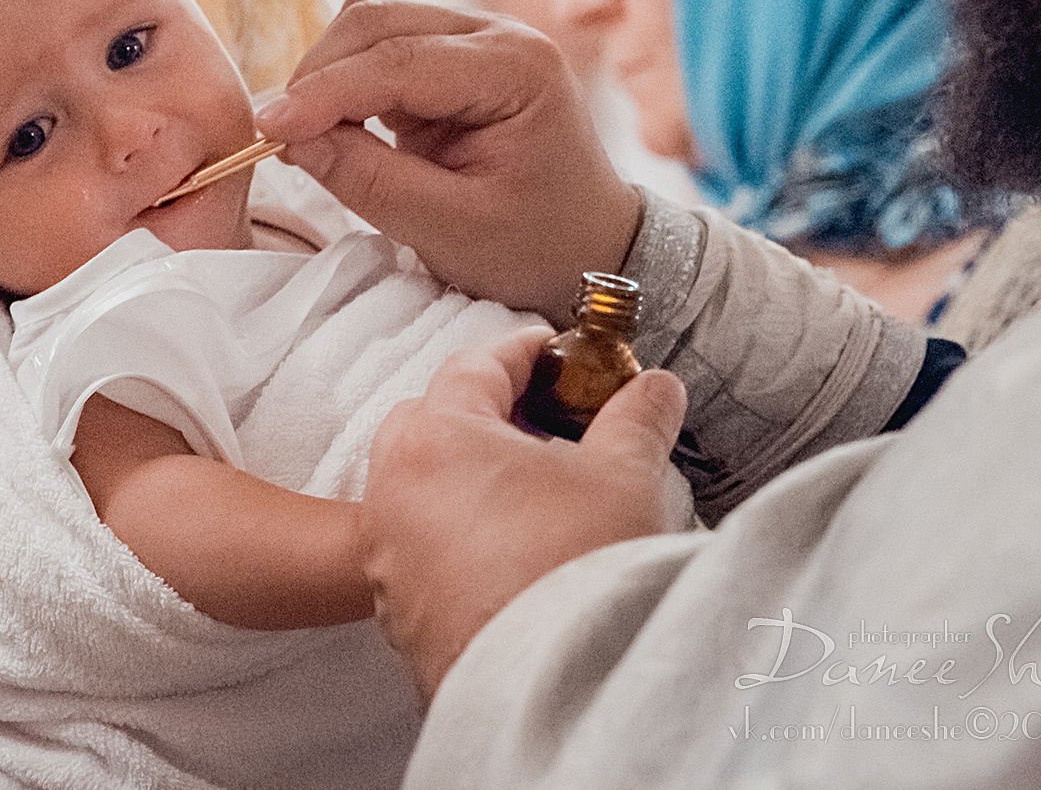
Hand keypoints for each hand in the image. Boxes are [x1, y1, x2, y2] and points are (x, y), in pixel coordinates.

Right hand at [257, 0, 641, 324]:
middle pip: (376, 19)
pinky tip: (333, 125)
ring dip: (327, 72)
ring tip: (307, 134)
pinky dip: (343, 79)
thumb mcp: (452, 230)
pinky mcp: (449, 55)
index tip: (269, 129)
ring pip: (369, 22)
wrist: (586, 249)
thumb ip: (371, 181)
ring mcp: (474, 37)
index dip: (324, 92)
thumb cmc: (536, 245)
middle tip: (282, 138)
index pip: (398, 61)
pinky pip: (377, 45)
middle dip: (318, 75)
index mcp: (518, 68)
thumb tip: (294, 140)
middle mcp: (498, 33)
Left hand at [361, 326, 687, 698]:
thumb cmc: (576, 573)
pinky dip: (450, 534)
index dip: (526, 352)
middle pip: (430, 419)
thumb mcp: (623, 477)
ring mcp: (385, 550)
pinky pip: (415, 547)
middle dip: (483, 411)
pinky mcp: (393, 606)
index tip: (559, 353)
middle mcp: (393, 486)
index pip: (476, 365)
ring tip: (529, 492)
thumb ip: (637, 419)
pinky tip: (505, 552)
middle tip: (543, 421)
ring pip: (415, 485)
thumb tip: (655, 388)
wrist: (553, 688)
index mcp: (438, 436)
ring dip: (462, 476)